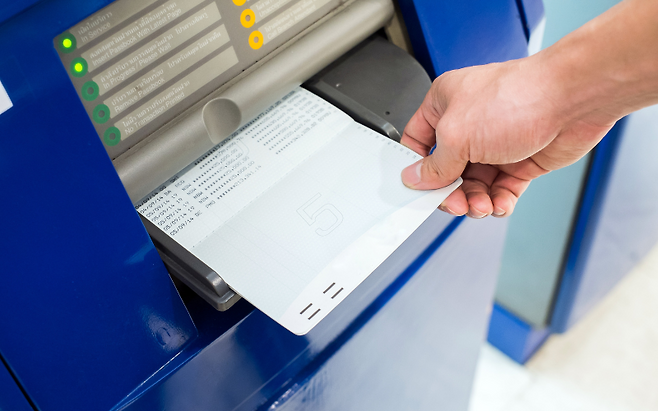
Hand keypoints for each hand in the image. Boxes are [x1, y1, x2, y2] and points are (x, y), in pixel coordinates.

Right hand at [400, 56, 615, 217]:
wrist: (574, 100)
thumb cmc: (518, 98)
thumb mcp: (457, 135)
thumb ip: (434, 164)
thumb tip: (417, 178)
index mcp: (446, 103)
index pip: (419, 140)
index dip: (417, 166)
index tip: (419, 188)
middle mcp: (470, 122)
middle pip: (447, 170)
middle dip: (451, 191)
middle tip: (456, 203)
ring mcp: (496, 142)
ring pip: (474, 184)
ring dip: (476, 200)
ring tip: (482, 205)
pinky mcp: (521, 159)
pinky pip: (501, 189)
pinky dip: (499, 201)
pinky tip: (499, 203)